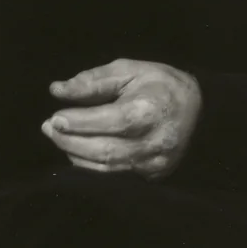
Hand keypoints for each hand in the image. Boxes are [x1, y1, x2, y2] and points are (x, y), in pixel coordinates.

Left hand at [42, 59, 201, 178]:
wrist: (198, 108)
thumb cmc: (158, 84)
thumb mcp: (128, 70)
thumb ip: (92, 81)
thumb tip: (57, 90)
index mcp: (150, 110)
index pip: (111, 121)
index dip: (80, 122)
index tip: (54, 117)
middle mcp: (155, 142)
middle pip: (106, 149)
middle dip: (70, 141)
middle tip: (48, 128)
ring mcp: (155, 163)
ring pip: (107, 168)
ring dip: (75, 155)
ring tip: (58, 138)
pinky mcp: (153, 176)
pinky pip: (114, 177)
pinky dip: (90, 167)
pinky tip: (76, 153)